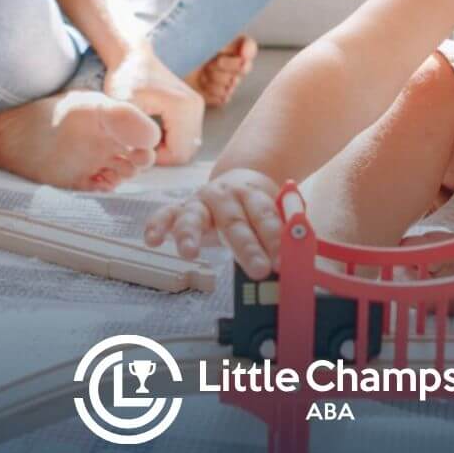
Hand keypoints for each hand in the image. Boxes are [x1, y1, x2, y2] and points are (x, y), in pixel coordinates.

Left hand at [103, 41, 204, 164]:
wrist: (133, 59)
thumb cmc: (125, 80)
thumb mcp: (123, 107)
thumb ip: (133, 133)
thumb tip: (146, 156)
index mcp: (182, 108)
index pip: (178, 154)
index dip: (156, 159)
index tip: (136, 148)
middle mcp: (196, 107)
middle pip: (186, 152)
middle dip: (163, 156)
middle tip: (140, 145)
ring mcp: (198, 107)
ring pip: (188, 146)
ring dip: (167, 150)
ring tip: (146, 138)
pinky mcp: (194, 107)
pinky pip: (188, 137)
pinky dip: (172, 141)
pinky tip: (154, 132)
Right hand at [143, 169, 282, 277]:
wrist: (237, 182)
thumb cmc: (256, 207)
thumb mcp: (274, 215)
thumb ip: (286, 233)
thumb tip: (301, 258)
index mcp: (253, 194)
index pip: (266, 217)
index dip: (276, 239)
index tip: (284, 263)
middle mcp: (225, 195)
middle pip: (235, 222)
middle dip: (247, 247)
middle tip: (259, 270)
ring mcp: (200, 201)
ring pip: (193, 217)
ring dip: (190, 234)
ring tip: (189, 253)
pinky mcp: (180, 209)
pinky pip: (165, 215)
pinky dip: (157, 226)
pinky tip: (152, 240)